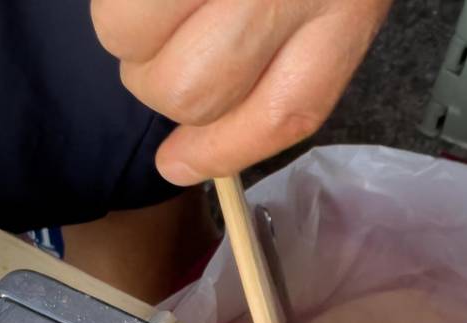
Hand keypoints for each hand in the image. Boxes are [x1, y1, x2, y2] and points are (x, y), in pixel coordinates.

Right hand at [91, 0, 392, 184]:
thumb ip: (288, 58)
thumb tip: (195, 142)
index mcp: (347, 9)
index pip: (283, 114)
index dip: (221, 153)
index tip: (178, 164)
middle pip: (196, 90)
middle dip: (163, 87)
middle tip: (171, 51)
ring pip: (142, 50)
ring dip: (132, 42)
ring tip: (153, 11)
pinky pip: (118, 9)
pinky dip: (119, 10)